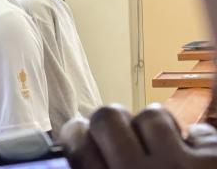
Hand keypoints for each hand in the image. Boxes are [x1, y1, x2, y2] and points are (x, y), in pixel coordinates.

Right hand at [59, 104, 216, 168]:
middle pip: (107, 116)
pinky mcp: (214, 159)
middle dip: (113, 121)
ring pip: (152, 115)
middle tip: (124, 136)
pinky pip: (197, 131)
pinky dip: (197, 145)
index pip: (77, 141)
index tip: (83, 134)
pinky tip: (198, 165)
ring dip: (158, 131)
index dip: (77, 133)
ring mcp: (178, 166)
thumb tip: (78, 138)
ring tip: (165, 151)